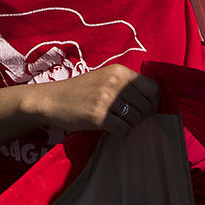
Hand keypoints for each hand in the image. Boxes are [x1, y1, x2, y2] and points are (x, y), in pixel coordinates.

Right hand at [31, 65, 161, 137]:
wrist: (51, 100)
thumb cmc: (79, 91)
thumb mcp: (104, 78)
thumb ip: (125, 85)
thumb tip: (151, 101)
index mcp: (119, 71)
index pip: (153, 88)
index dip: (153, 102)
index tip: (146, 109)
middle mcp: (115, 83)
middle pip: (146, 106)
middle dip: (140, 116)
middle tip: (126, 118)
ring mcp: (107, 99)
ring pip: (136, 119)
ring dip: (129, 124)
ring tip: (115, 121)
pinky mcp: (99, 116)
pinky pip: (124, 130)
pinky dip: (120, 133)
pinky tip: (110, 128)